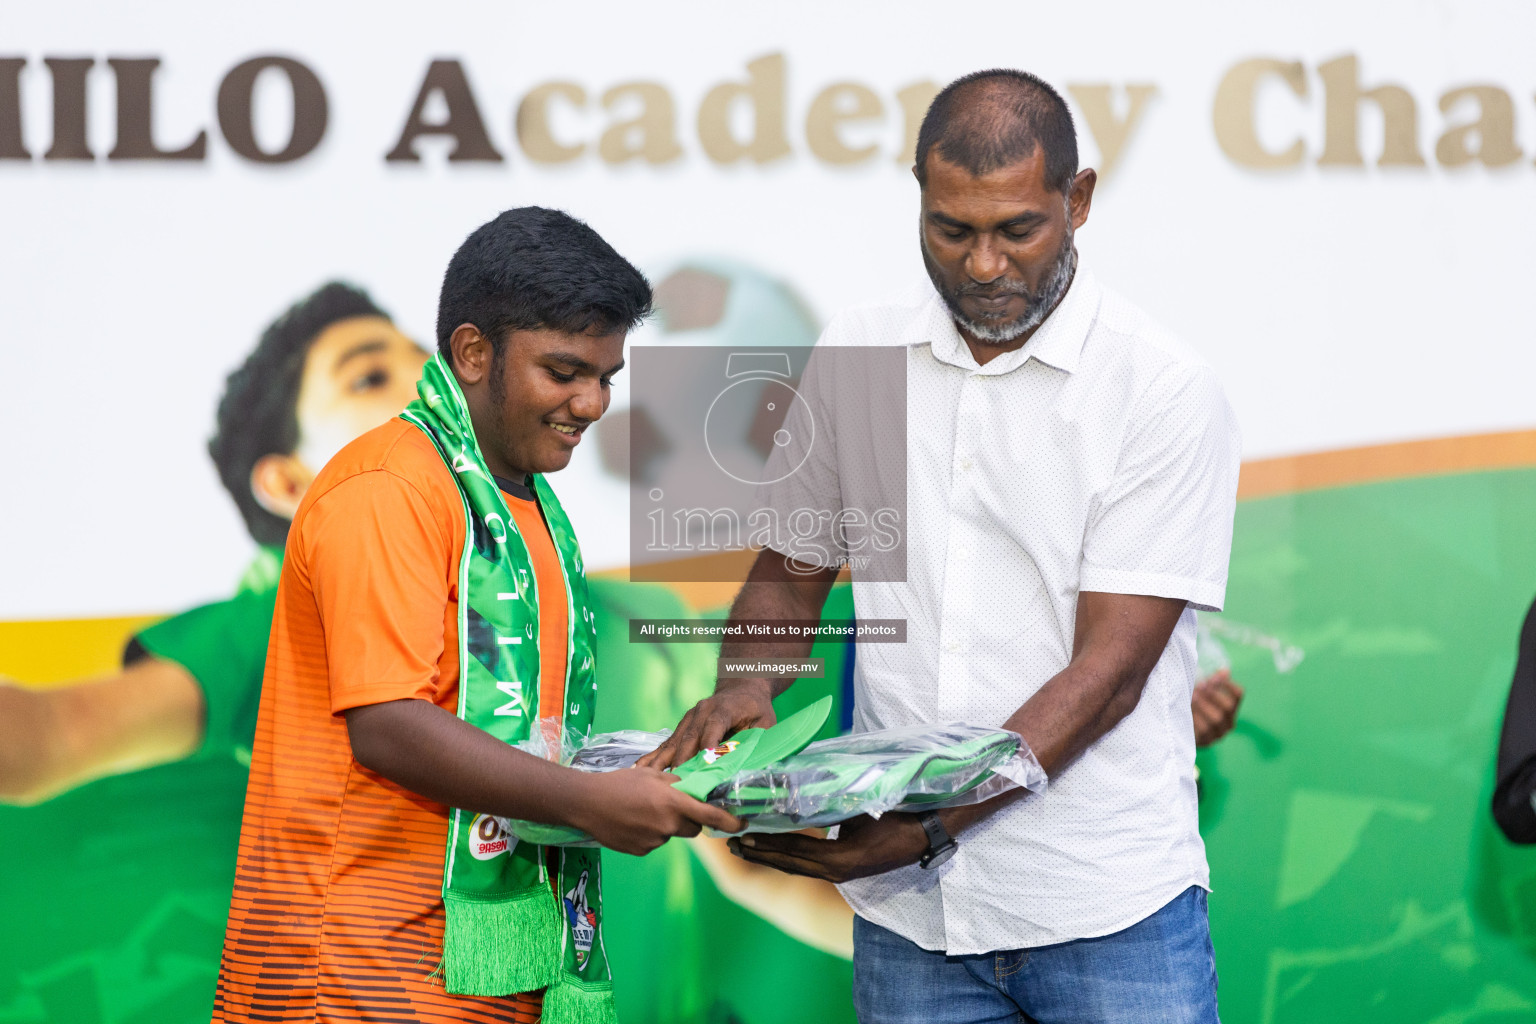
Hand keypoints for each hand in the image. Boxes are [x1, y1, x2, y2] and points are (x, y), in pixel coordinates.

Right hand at [569, 767, 744, 856]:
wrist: (587, 803)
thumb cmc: (620, 783)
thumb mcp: (652, 775)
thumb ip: (677, 783)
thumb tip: (695, 789)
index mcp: (673, 802)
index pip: (710, 815)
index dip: (730, 822)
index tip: (742, 824)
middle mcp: (668, 824)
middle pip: (693, 828)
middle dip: (691, 819)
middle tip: (674, 806)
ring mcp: (655, 840)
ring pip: (672, 835)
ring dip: (667, 825)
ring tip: (643, 811)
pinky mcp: (642, 851)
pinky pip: (655, 842)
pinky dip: (650, 834)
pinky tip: (633, 822)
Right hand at [636, 679, 776, 769]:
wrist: (742, 687)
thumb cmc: (756, 709)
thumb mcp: (765, 723)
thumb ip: (756, 740)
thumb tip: (749, 765)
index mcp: (724, 708)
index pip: (714, 726)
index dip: (708, 744)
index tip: (702, 764)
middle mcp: (702, 711)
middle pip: (690, 737)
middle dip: (683, 760)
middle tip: (677, 783)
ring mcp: (689, 717)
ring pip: (675, 741)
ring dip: (663, 761)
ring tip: (651, 780)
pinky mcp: (682, 725)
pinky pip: (668, 742)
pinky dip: (655, 756)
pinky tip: (641, 769)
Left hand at [726, 813, 929, 883]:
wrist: (928, 832)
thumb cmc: (897, 815)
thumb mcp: (861, 809)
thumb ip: (830, 808)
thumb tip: (798, 795)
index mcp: (840, 859)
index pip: (795, 851)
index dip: (767, 845)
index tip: (741, 837)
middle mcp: (837, 871)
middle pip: (790, 864)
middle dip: (759, 854)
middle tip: (731, 846)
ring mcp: (843, 874)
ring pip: (798, 866)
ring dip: (770, 857)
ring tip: (744, 848)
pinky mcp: (847, 870)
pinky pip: (810, 865)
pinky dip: (789, 856)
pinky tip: (776, 849)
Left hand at [1192, 668, 1243, 747]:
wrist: (1180, 733)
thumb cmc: (1193, 709)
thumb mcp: (1202, 695)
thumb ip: (1212, 684)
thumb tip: (1224, 670)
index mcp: (1231, 709)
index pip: (1238, 694)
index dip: (1227, 683)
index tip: (1214, 675)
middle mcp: (1228, 723)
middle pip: (1227, 707)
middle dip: (1213, 694)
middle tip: (1201, 685)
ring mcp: (1217, 735)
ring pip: (1216, 719)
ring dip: (1203, 705)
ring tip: (1193, 695)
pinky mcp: (1205, 742)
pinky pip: (1203, 730)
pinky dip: (1196, 717)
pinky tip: (1188, 709)